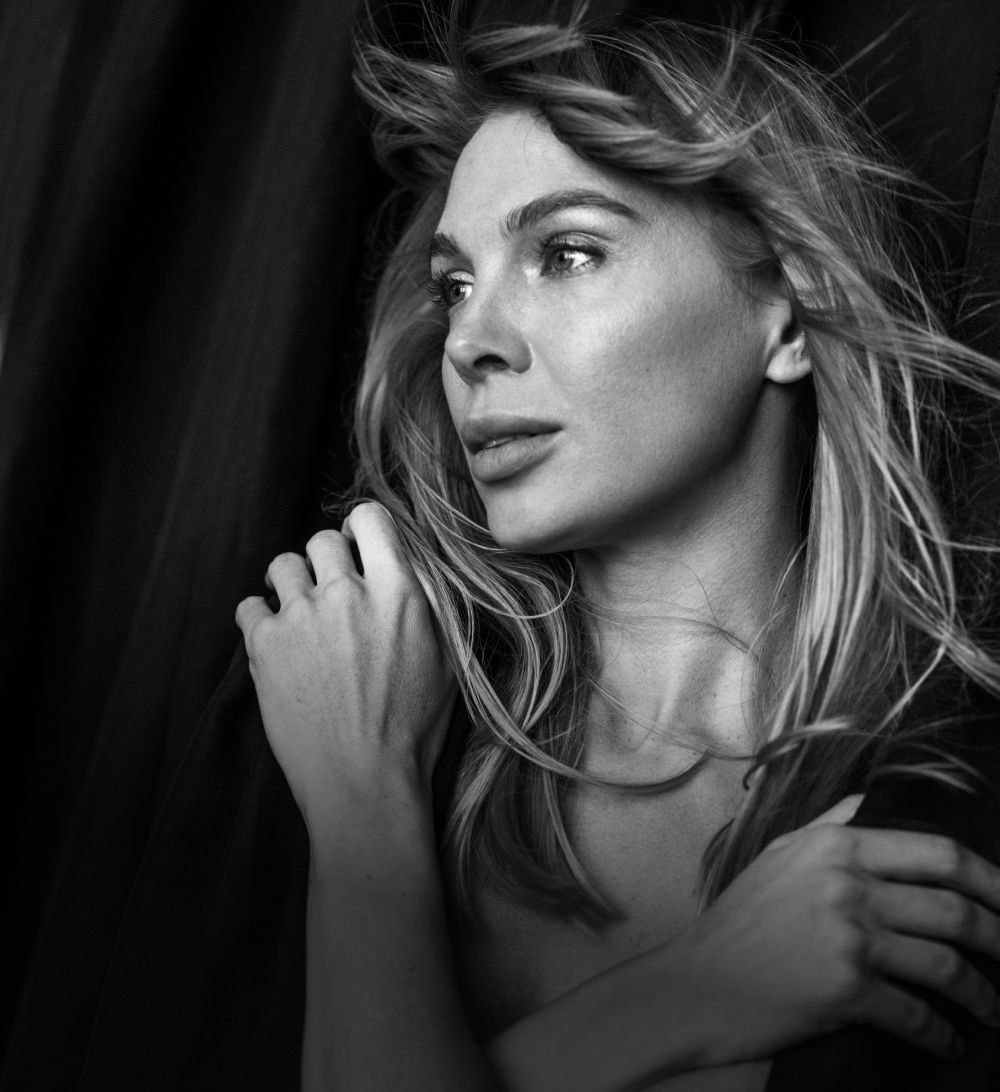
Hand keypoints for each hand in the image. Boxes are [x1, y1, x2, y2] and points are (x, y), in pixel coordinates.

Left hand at [234, 502, 456, 831]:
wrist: (364, 782)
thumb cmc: (414, 728)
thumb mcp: (448, 659)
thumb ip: (427, 602)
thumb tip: (409, 565)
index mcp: (399, 591)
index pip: (369, 518)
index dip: (361, 529)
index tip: (358, 548)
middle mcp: (347, 592)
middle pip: (322, 539)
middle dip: (326, 560)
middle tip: (330, 592)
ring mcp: (301, 616)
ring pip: (281, 564)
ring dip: (289, 582)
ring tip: (298, 612)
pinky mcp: (264, 645)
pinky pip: (248, 606)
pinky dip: (259, 618)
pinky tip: (274, 640)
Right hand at [664, 796, 999, 1065]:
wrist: (696, 982)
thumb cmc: (738, 921)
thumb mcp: (778, 855)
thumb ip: (829, 823)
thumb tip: (867, 800)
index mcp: (836, 845)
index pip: (938, 852)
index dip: (991, 879)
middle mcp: (847, 885)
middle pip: (955, 909)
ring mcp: (848, 937)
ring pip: (948, 965)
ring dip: (985, 995)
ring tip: (994, 1011)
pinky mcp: (846, 991)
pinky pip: (918, 1016)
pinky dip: (944, 1036)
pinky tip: (950, 1044)